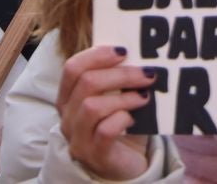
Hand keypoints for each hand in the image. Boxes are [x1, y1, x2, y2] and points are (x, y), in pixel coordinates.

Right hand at [58, 46, 155, 180]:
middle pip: (86, 83)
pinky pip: (105, 131)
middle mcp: (68, 117)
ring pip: (93, 106)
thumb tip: (139, 54)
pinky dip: (122, 119)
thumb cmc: (120, 126)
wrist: (125, 165)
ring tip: (145, 96)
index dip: (97, 55)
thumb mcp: (115, 98)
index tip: (124, 51)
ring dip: (124, 97)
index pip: (72, 68)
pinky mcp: (94, 154)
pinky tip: (133, 119)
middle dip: (121, 74)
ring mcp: (78, 138)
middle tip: (148, 73)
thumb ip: (117, 79)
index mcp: (68, 98)